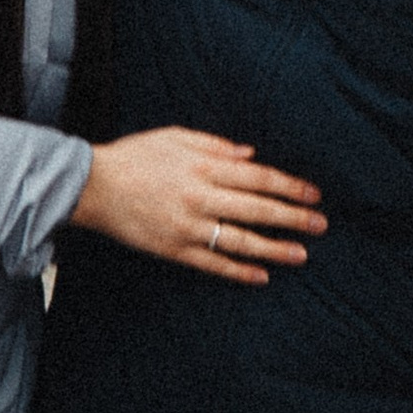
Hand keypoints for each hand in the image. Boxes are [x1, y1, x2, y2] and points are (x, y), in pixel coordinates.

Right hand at [70, 132, 324, 283]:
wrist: (92, 187)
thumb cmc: (135, 156)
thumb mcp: (175, 137)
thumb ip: (215, 145)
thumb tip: (252, 155)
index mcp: (203, 167)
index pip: (258, 177)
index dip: (290, 186)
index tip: (313, 193)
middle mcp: (200, 197)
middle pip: (257, 209)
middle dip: (293, 218)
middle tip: (321, 225)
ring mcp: (187, 227)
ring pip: (240, 241)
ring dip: (274, 248)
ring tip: (301, 255)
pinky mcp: (173, 249)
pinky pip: (212, 263)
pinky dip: (238, 270)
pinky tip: (261, 275)